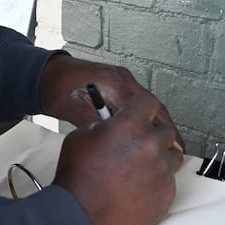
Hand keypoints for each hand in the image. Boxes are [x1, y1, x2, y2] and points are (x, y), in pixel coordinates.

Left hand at [38, 57, 177, 146]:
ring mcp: (121, 78)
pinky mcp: (118, 83)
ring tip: (168, 143)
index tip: (171, 145)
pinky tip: (148, 132)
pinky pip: (137, 101)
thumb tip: (119, 147)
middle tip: (177, 148)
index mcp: (113, 83)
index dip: (160, 128)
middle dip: (166, 126)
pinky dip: (145, 117)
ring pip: (147, 103)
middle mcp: (121, 78)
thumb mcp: (77, 113)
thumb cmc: (58, 92)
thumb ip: (99, 128)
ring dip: (158, 121)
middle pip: (153, 104)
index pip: (145, 107)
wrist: (47, 76)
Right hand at [51, 91, 184, 224]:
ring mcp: (162, 171)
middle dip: (150, 134)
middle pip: (165, 130)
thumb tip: (113, 124)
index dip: (141, 108)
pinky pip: (169, 180)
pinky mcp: (167, 194)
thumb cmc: (78, 181)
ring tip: (138, 167)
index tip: (139, 113)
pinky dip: (157, 180)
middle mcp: (151, 146)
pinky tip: (137, 186)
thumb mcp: (81, 137)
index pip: (149, 103)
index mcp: (130, 126)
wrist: (81, 219)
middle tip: (135, 143)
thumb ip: (104, 125)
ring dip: (158, 156)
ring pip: (172, 155)